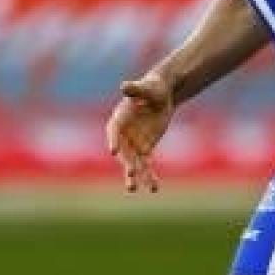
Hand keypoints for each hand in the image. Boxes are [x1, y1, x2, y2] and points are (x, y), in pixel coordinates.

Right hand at [104, 72, 174, 193]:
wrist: (160, 95)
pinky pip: (146, 165)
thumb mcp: (146, 87)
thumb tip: (124, 86)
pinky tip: (154, 188)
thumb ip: (135, 89)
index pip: (113, 131)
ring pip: (133, 163)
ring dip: (135, 176)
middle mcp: (123, 134)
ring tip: (133, 189)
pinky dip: (150, 176)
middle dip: (126, 163)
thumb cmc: (152, 87)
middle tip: (131, 173)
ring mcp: (133, 143)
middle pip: (123, 152)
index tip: (113, 151)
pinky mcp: (144, 149)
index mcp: (119, 118)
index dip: (113, 140)